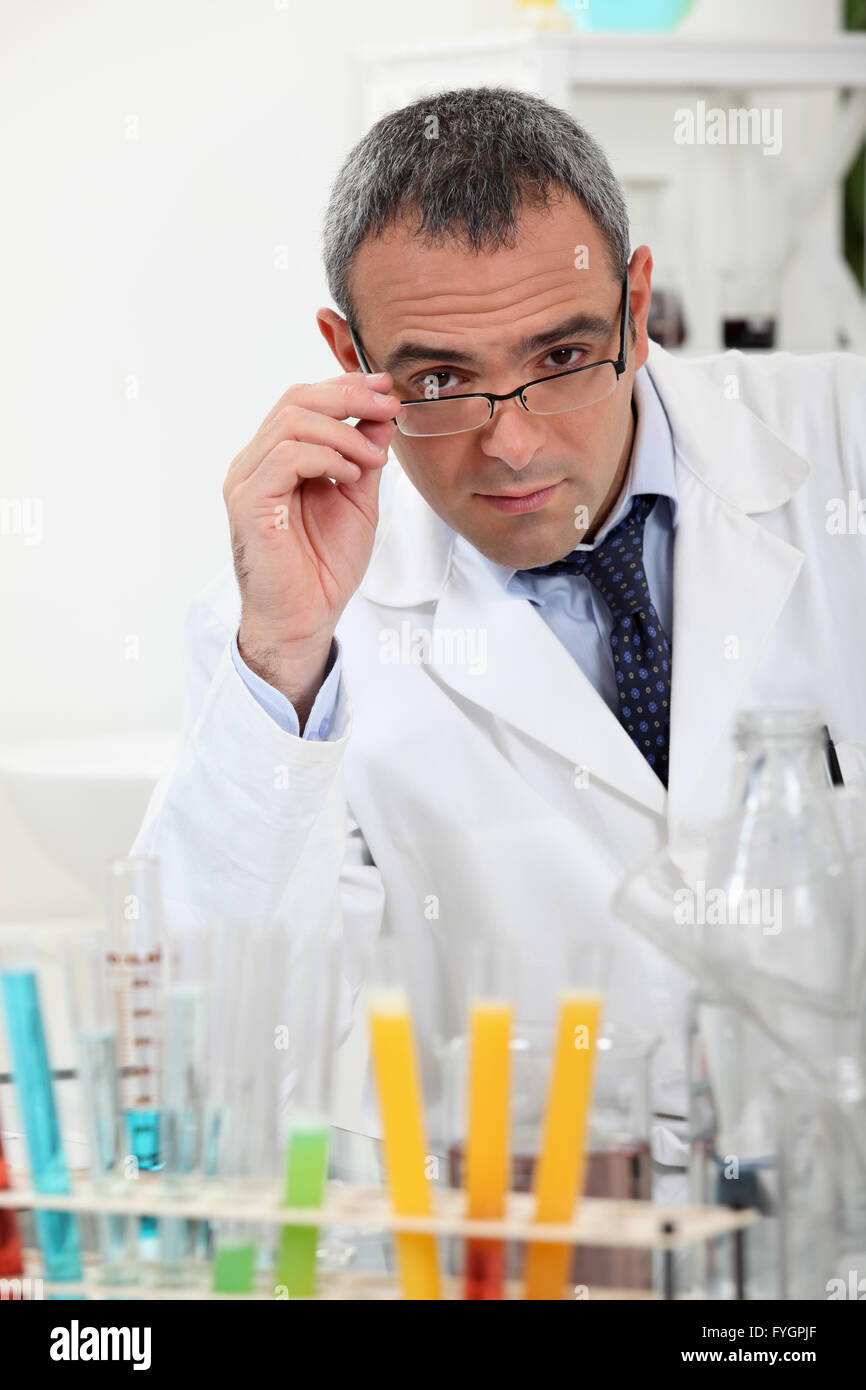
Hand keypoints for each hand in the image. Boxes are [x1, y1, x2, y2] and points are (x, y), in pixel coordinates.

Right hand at [223, 370, 400, 720]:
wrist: (305, 618)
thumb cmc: (324, 568)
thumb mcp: (357, 500)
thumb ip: (364, 457)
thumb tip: (382, 414)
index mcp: (275, 459)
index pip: (302, 401)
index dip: (345, 387)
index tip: (385, 389)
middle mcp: (255, 464)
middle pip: (295, 400)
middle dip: (349, 396)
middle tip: (387, 408)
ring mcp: (247, 481)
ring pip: (291, 422)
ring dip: (343, 432)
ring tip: (372, 459)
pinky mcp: (249, 503)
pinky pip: (286, 457)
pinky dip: (327, 457)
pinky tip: (350, 476)